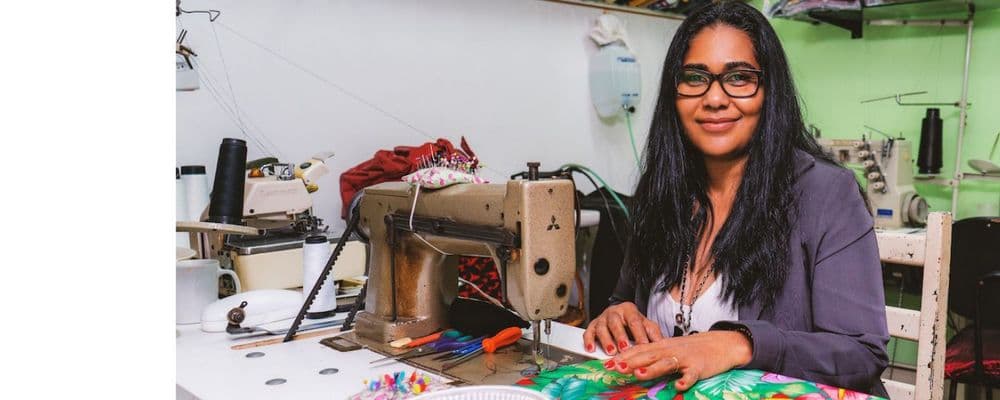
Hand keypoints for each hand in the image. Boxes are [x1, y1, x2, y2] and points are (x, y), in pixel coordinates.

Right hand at [583, 302, 662, 355]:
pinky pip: (588, 332)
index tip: (643, 345)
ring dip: (606, 340)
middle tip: (625, 348)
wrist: (621, 316)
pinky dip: (589, 341)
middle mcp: (614, 312)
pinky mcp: (593, 326)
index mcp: (629, 310)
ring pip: (602, 327)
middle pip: (616, 322)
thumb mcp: (646, 325)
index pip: (634, 321)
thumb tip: (663, 345)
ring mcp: (602, 318)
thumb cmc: (634, 323)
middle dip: (620, 336)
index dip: (639, 333)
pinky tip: (591, 349)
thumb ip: (653, 333)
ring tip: (611, 352)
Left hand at [604, 331, 751, 390]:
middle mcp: (670, 350)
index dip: (622, 356)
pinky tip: (679, 385)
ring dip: (652, 369)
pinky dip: (685, 380)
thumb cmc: (692, 349)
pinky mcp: (698, 367)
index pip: (638, 349)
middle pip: (648, 355)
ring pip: (666, 363)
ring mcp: (684, 358)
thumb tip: (632, 365)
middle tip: (615, 368)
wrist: (720, 344)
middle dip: (631, 361)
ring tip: (638, 374)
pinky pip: (691, 375)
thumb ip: (653, 356)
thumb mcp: (670, 349)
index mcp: (661, 346)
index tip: (606, 363)